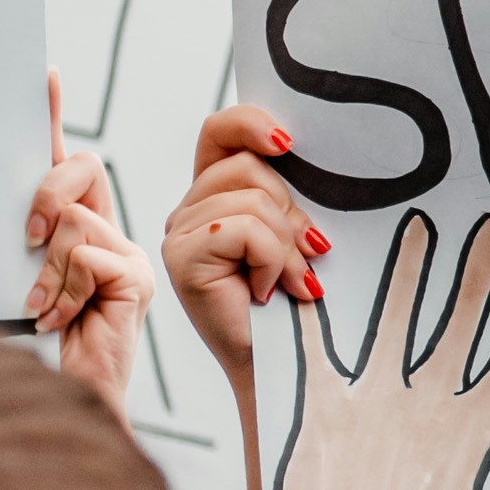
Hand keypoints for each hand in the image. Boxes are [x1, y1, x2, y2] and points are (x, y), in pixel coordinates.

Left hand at [22, 71, 154, 415]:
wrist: (67, 403)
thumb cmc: (37, 353)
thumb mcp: (14, 286)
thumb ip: (16, 249)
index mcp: (77, 233)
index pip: (68, 164)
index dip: (56, 118)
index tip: (45, 76)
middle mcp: (108, 235)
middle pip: (79, 171)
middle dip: (44, 195)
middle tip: (27, 238)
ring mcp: (128, 255)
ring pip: (74, 221)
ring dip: (46, 271)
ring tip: (44, 309)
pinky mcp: (137, 277)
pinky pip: (88, 254)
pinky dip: (64, 289)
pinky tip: (63, 319)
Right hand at [162, 105, 326, 389]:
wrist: (286, 367)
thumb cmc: (296, 303)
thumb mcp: (297, 234)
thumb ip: (288, 194)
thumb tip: (297, 149)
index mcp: (215, 195)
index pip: (219, 131)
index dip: (250, 122)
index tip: (290, 143)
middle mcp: (190, 210)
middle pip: (247, 165)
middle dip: (292, 209)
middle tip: (309, 252)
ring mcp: (180, 233)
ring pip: (252, 198)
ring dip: (287, 244)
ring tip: (292, 281)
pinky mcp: (181, 257)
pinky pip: (244, 229)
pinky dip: (272, 260)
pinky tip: (268, 292)